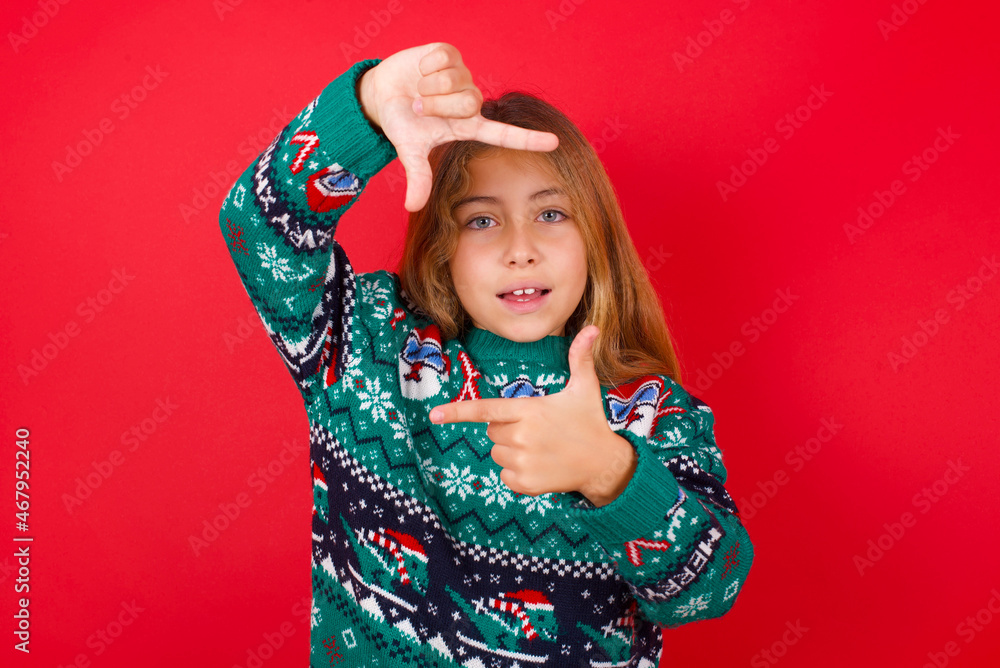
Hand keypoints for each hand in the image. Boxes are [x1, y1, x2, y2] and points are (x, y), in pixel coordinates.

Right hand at [357, 42, 559, 211]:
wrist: (383, 94)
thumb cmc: (404, 123)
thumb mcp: (410, 151)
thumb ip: (418, 177)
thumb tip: (413, 207)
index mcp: (468, 125)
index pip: (503, 134)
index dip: (528, 140)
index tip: (554, 143)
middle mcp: (471, 100)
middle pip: (469, 102)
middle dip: (437, 106)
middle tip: (419, 108)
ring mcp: (462, 76)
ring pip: (454, 80)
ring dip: (428, 88)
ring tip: (418, 91)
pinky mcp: (451, 53)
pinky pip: (442, 59)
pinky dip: (424, 67)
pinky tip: (420, 71)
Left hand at [428, 326, 636, 504]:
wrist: (604, 465)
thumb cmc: (590, 422)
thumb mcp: (585, 388)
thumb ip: (580, 357)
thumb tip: (592, 328)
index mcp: (530, 411)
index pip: (486, 410)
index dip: (458, 411)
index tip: (434, 415)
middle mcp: (522, 437)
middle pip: (492, 431)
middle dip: (508, 428)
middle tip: (537, 429)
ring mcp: (522, 462)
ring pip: (497, 453)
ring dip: (512, 451)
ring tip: (541, 448)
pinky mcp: (524, 484)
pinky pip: (504, 475)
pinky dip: (517, 472)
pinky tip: (541, 466)